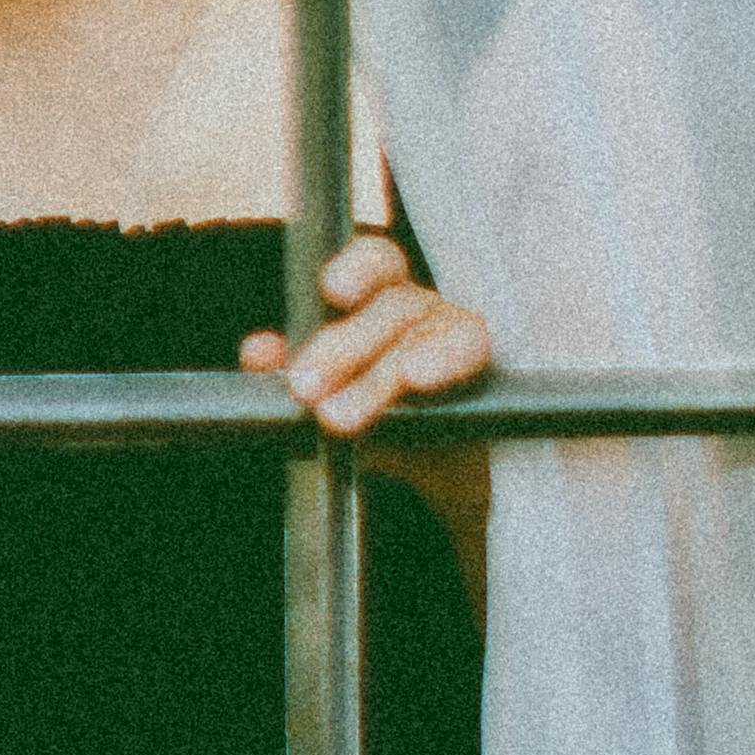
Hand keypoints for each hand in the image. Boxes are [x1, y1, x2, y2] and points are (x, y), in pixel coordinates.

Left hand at [245, 237, 493, 624]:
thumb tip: (259, 352)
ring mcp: (463, 342)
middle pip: (394, 308)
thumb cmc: (390, 431)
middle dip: (343, 347)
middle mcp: (429, 314)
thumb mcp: (335, 402)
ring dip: (378, 374)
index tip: (332, 290)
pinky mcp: (495, 375)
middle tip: (304, 389)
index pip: (378, 265)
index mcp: (384, 307)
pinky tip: (417, 376)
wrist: (457, 489)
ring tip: (339, 416)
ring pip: (427, 335)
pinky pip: (473, 351)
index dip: (358, 267)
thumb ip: (296, 373)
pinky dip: (444, 358)